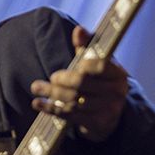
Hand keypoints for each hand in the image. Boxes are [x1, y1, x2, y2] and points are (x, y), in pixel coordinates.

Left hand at [30, 26, 127, 141]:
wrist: (108, 117)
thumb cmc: (99, 84)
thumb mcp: (95, 65)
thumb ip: (86, 47)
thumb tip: (79, 30)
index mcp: (118, 74)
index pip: (98, 66)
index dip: (79, 65)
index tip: (66, 65)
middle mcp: (117, 92)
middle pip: (82, 83)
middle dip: (60, 80)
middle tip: (49, 78)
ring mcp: (109, 110)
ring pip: (74, 100)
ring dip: (51, 94)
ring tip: (37, 88)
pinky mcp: (98, 124)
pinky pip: (71, 115)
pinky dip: (51, 109)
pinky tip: (38, 104)